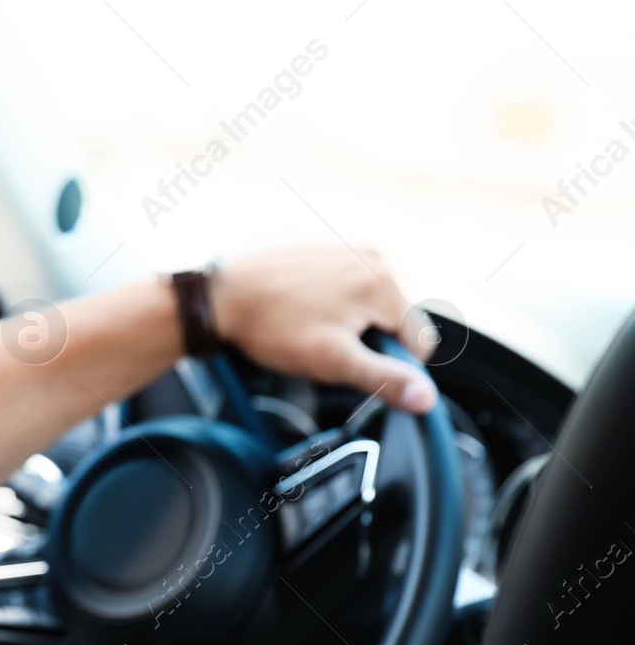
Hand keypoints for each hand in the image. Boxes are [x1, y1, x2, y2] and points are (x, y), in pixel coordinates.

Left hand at [210, 246, 438, 413]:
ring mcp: (343, 245)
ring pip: (367, 302)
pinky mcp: (319, 246)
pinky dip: (330, 301)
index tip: (353, 366)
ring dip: (348, 321)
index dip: (391, 364)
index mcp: (382, 280)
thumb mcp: (334, 361)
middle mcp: (369, 254)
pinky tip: (300, 310)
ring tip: (309, 328)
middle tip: (326, 346)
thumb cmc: (273, 326)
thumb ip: (385, 379)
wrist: (218, 296)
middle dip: (368, 339)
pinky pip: (342, 284)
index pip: (418, 340)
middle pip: (393, 318)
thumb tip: (426, 399)